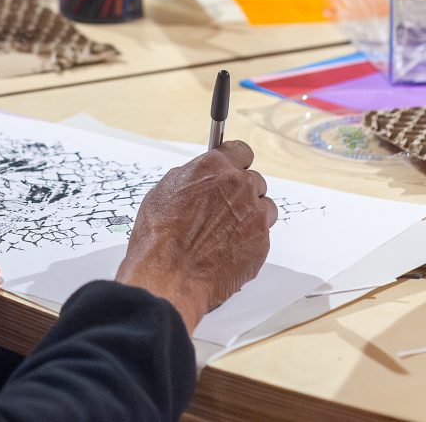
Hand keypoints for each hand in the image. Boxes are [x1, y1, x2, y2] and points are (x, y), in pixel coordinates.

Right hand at [115, 141, 275, 331]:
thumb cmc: (159, 236)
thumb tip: (200, 178)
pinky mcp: (261, 243)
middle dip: (243, 192)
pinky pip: (262, 236)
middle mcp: (239, 186)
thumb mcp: (165, 191)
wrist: (168, 275)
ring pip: (266, 207)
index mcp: (214, 167)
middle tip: (225, 208)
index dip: (236, 163)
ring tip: (229, 232)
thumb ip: (192, 179)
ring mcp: (254, 215)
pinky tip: (227, 250)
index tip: (234, 169)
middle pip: (255, 181)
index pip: (241, 151)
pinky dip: (249, 241)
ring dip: (252, 215)